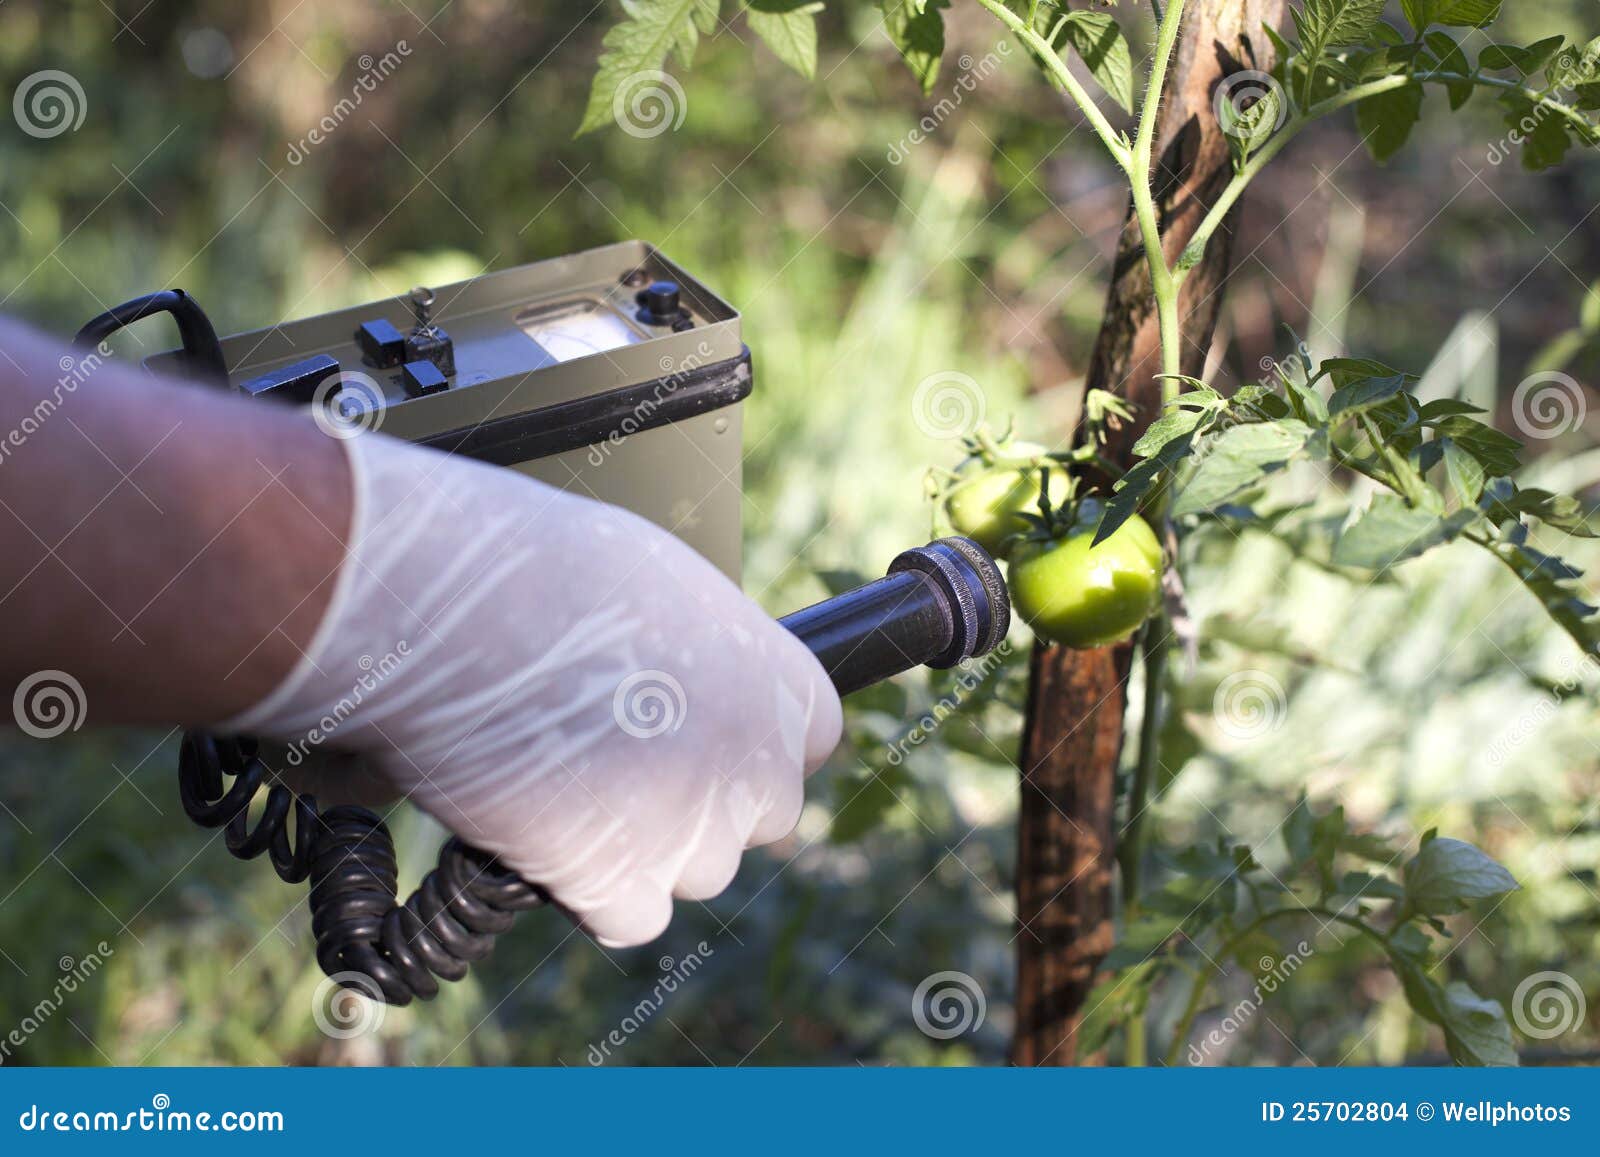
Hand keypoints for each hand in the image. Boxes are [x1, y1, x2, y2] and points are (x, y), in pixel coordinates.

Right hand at [225, 430, 841, 946]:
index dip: (750, 740)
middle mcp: (759, 765)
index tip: (702, 733)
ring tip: (565, 779)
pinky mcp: (621, 886)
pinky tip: (547, 836)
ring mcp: (696, 833)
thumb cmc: (547, 569)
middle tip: (625, 761)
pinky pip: (630, 916)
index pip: (810, 740)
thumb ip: (703, 653)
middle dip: (706, 799)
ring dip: (647, 845)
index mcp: (783, 683)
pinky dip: (593, 891)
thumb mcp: (664, 587)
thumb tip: (690, 680)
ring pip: (696, 869)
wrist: (463, 612)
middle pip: (760, 815)